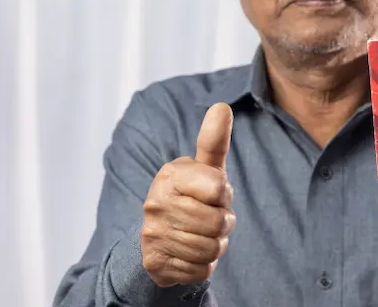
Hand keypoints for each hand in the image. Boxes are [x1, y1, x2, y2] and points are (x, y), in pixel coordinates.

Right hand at [141, 103, 235, 286]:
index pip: (219, 189)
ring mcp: (153, 234)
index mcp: (171, 175)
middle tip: (209, 217)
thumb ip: (213, 141)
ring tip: (201, 235)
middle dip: (222, 223)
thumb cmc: (191, 195)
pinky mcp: (156, 263)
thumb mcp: (203, 168)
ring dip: (215, 245)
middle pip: (218, 223)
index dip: (224, 195)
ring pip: (211, 249)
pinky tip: (190, 253)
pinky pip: (201, 270)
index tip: (213, 194)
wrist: (158, 236)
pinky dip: (203, 266)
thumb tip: (222, 106)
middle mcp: (156, 203)